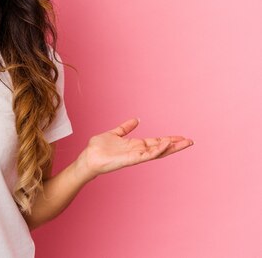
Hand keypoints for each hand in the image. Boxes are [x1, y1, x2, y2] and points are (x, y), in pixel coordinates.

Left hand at [75, 118, 193, 180]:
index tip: (181, 137)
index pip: (156, 142)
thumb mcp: (114, 133)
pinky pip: (146, 155)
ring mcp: (135, 156)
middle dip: (175, 145)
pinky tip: (165, 145)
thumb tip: (137, 119)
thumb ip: (125, 128)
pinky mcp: (130, 160)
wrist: (88, 157)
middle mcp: (138, 151)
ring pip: (157, 152)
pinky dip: (156, 150)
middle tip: (190, 141)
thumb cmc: (98, 148)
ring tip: (183, 142)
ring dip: (170, 147)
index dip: (168, 139)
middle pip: (161, 148)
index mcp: (135, 145)